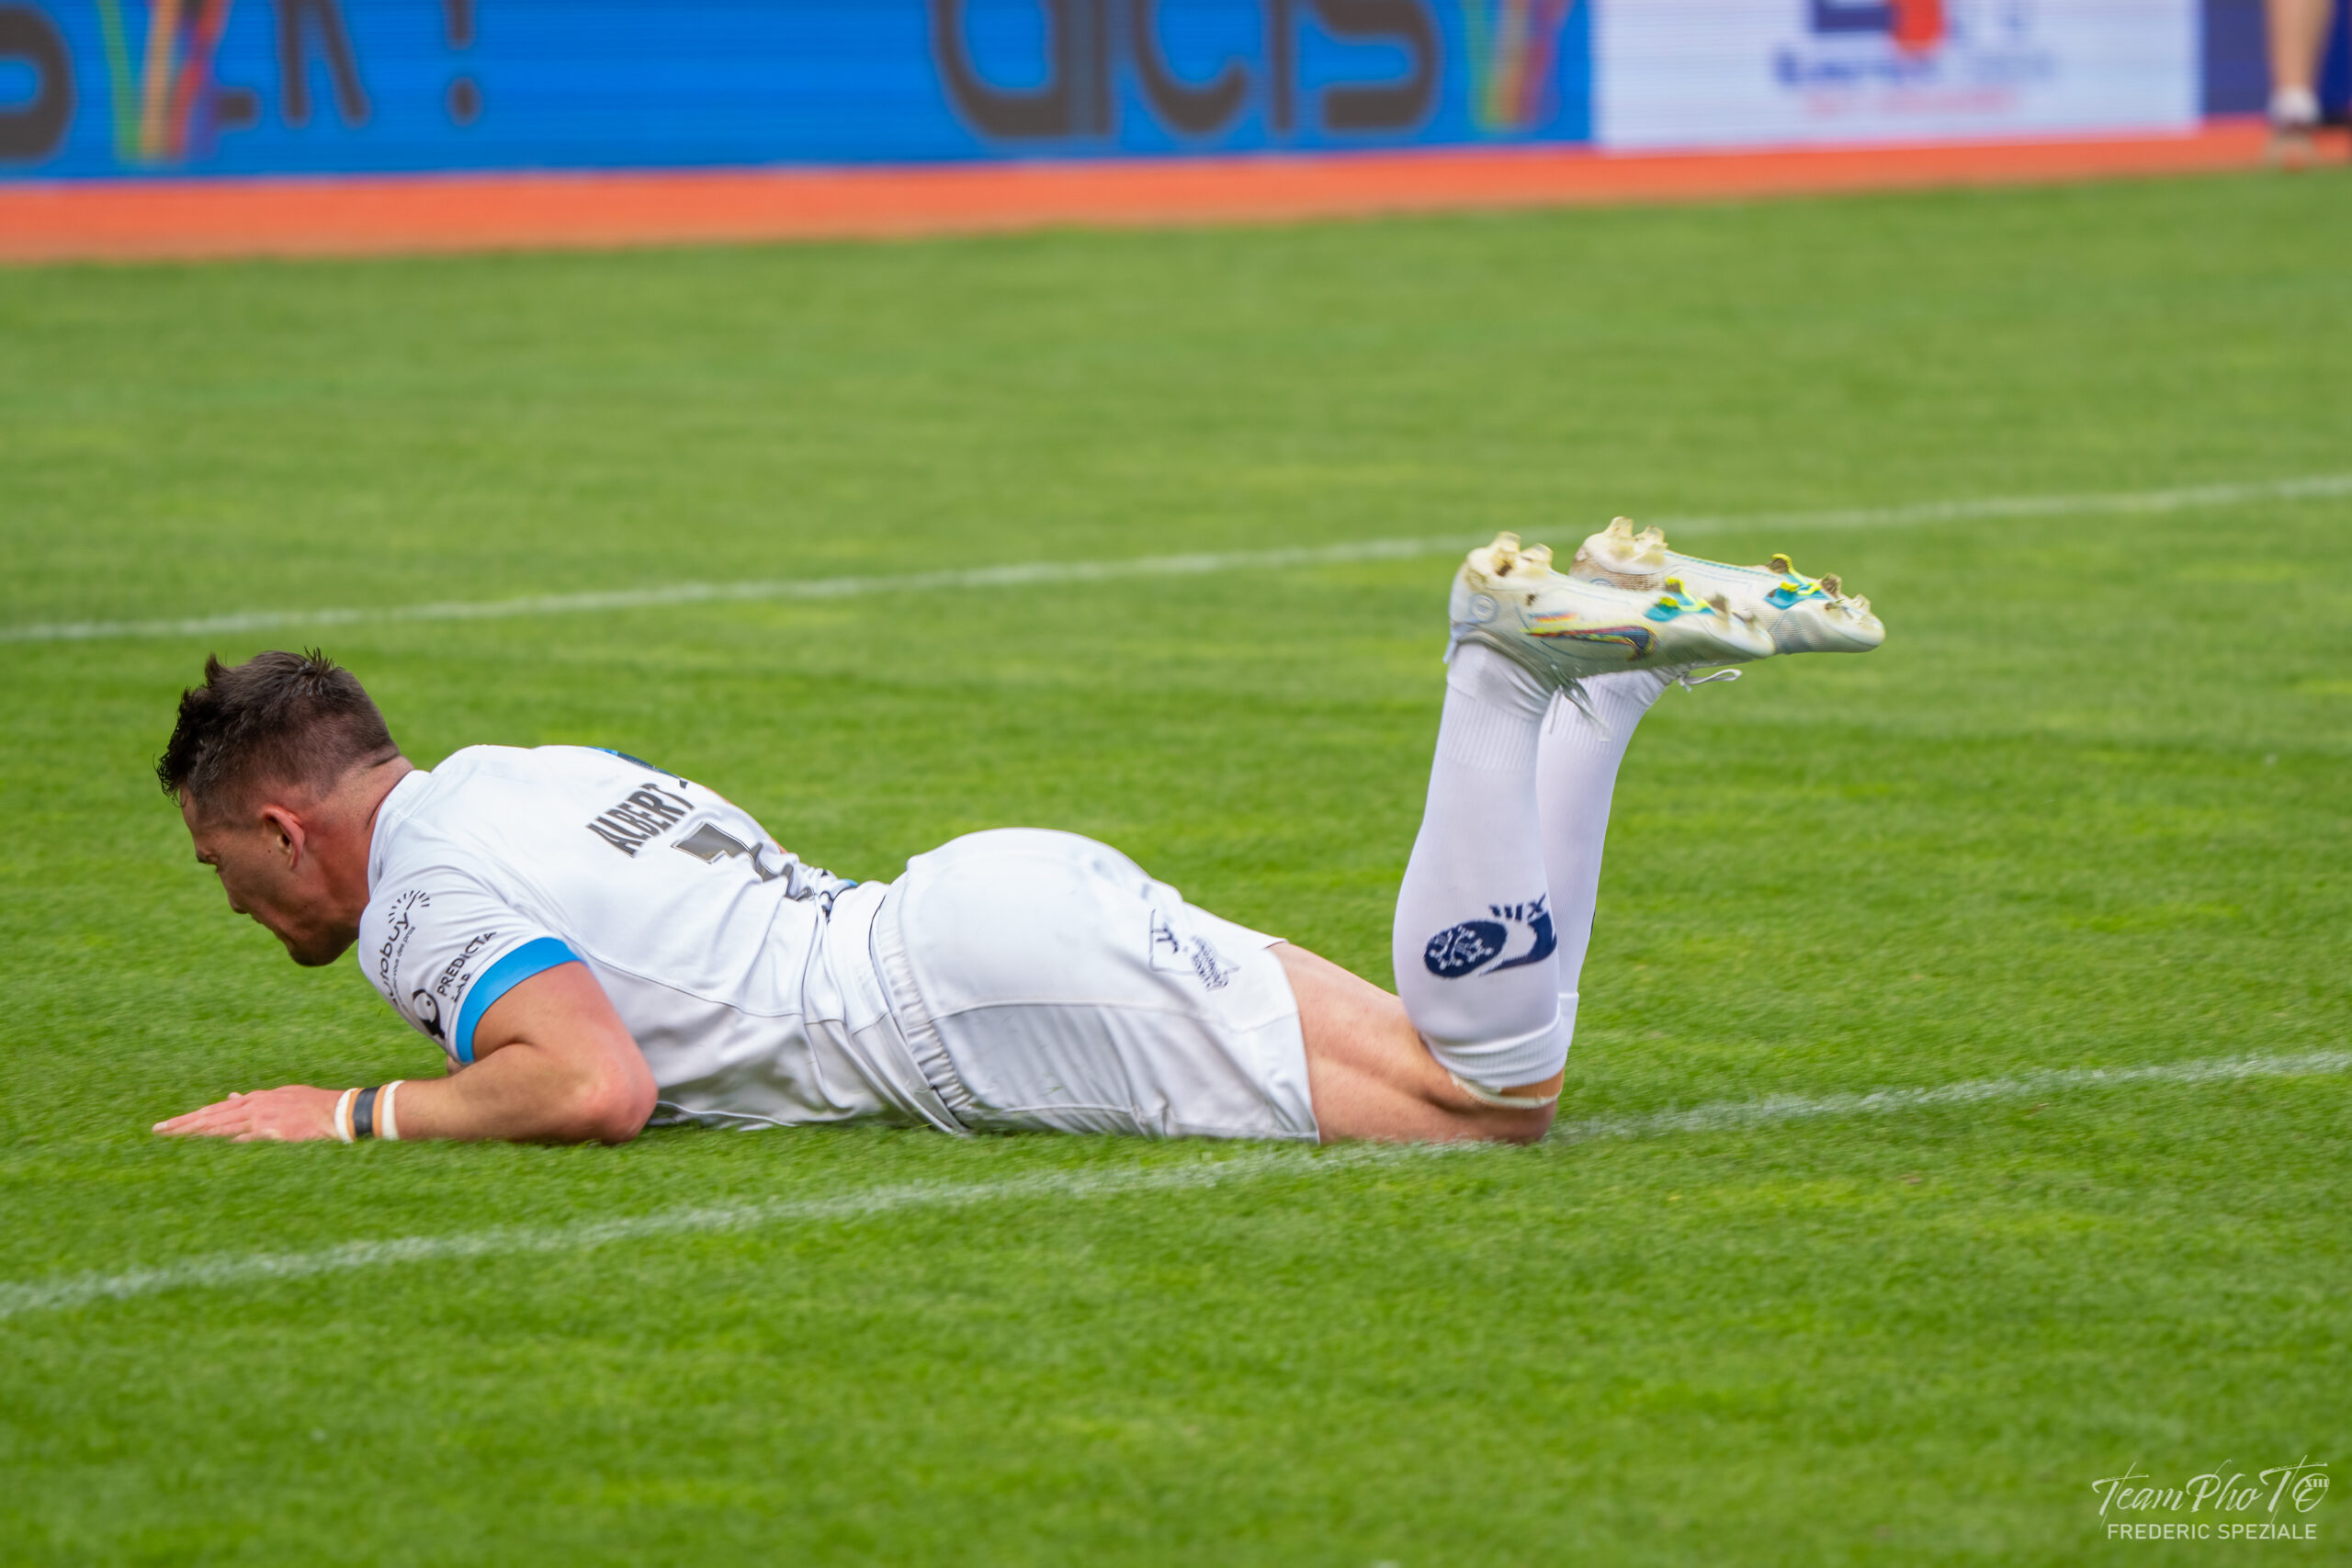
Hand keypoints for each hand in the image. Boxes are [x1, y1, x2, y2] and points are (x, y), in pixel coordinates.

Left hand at [154, 1085, 344, 1141]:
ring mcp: (261, 1117)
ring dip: (196, 1129)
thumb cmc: (309, 1106)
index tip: (170, 1125)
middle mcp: (253, 1106)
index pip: (215, 1110)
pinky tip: (208, 1137)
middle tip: (159, 1129)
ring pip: (221, 1123)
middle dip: (184, 1123)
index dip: (191, 1118)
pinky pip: (245, 1133)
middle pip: (211, 1115)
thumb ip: (255, 1101)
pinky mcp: (272, 1128)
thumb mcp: (280, 1098)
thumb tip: (233, 1100)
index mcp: (254, 1100)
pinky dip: (227, 1134)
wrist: (333, 1111)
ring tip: (173, 1134)